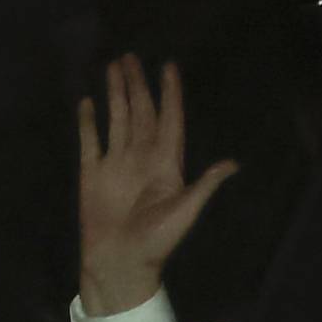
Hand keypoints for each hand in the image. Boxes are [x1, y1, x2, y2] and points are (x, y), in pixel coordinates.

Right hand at [77, 54, 236, 315]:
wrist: (121, 263)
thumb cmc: (157, 241)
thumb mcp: (185, 211)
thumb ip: (204, 185)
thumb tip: (233, 164)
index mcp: (166, 164)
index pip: (169, 120)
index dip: (170, 94)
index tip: (169, 67)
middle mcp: (141, 158)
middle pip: (141, 113)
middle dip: (137, 85)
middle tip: (131, 57)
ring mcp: (116, 164)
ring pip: (117, 120)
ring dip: (116, 95)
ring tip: (113, 67)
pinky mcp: (92, 174)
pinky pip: (90, 141)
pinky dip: (88, 121)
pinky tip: (87, 101)